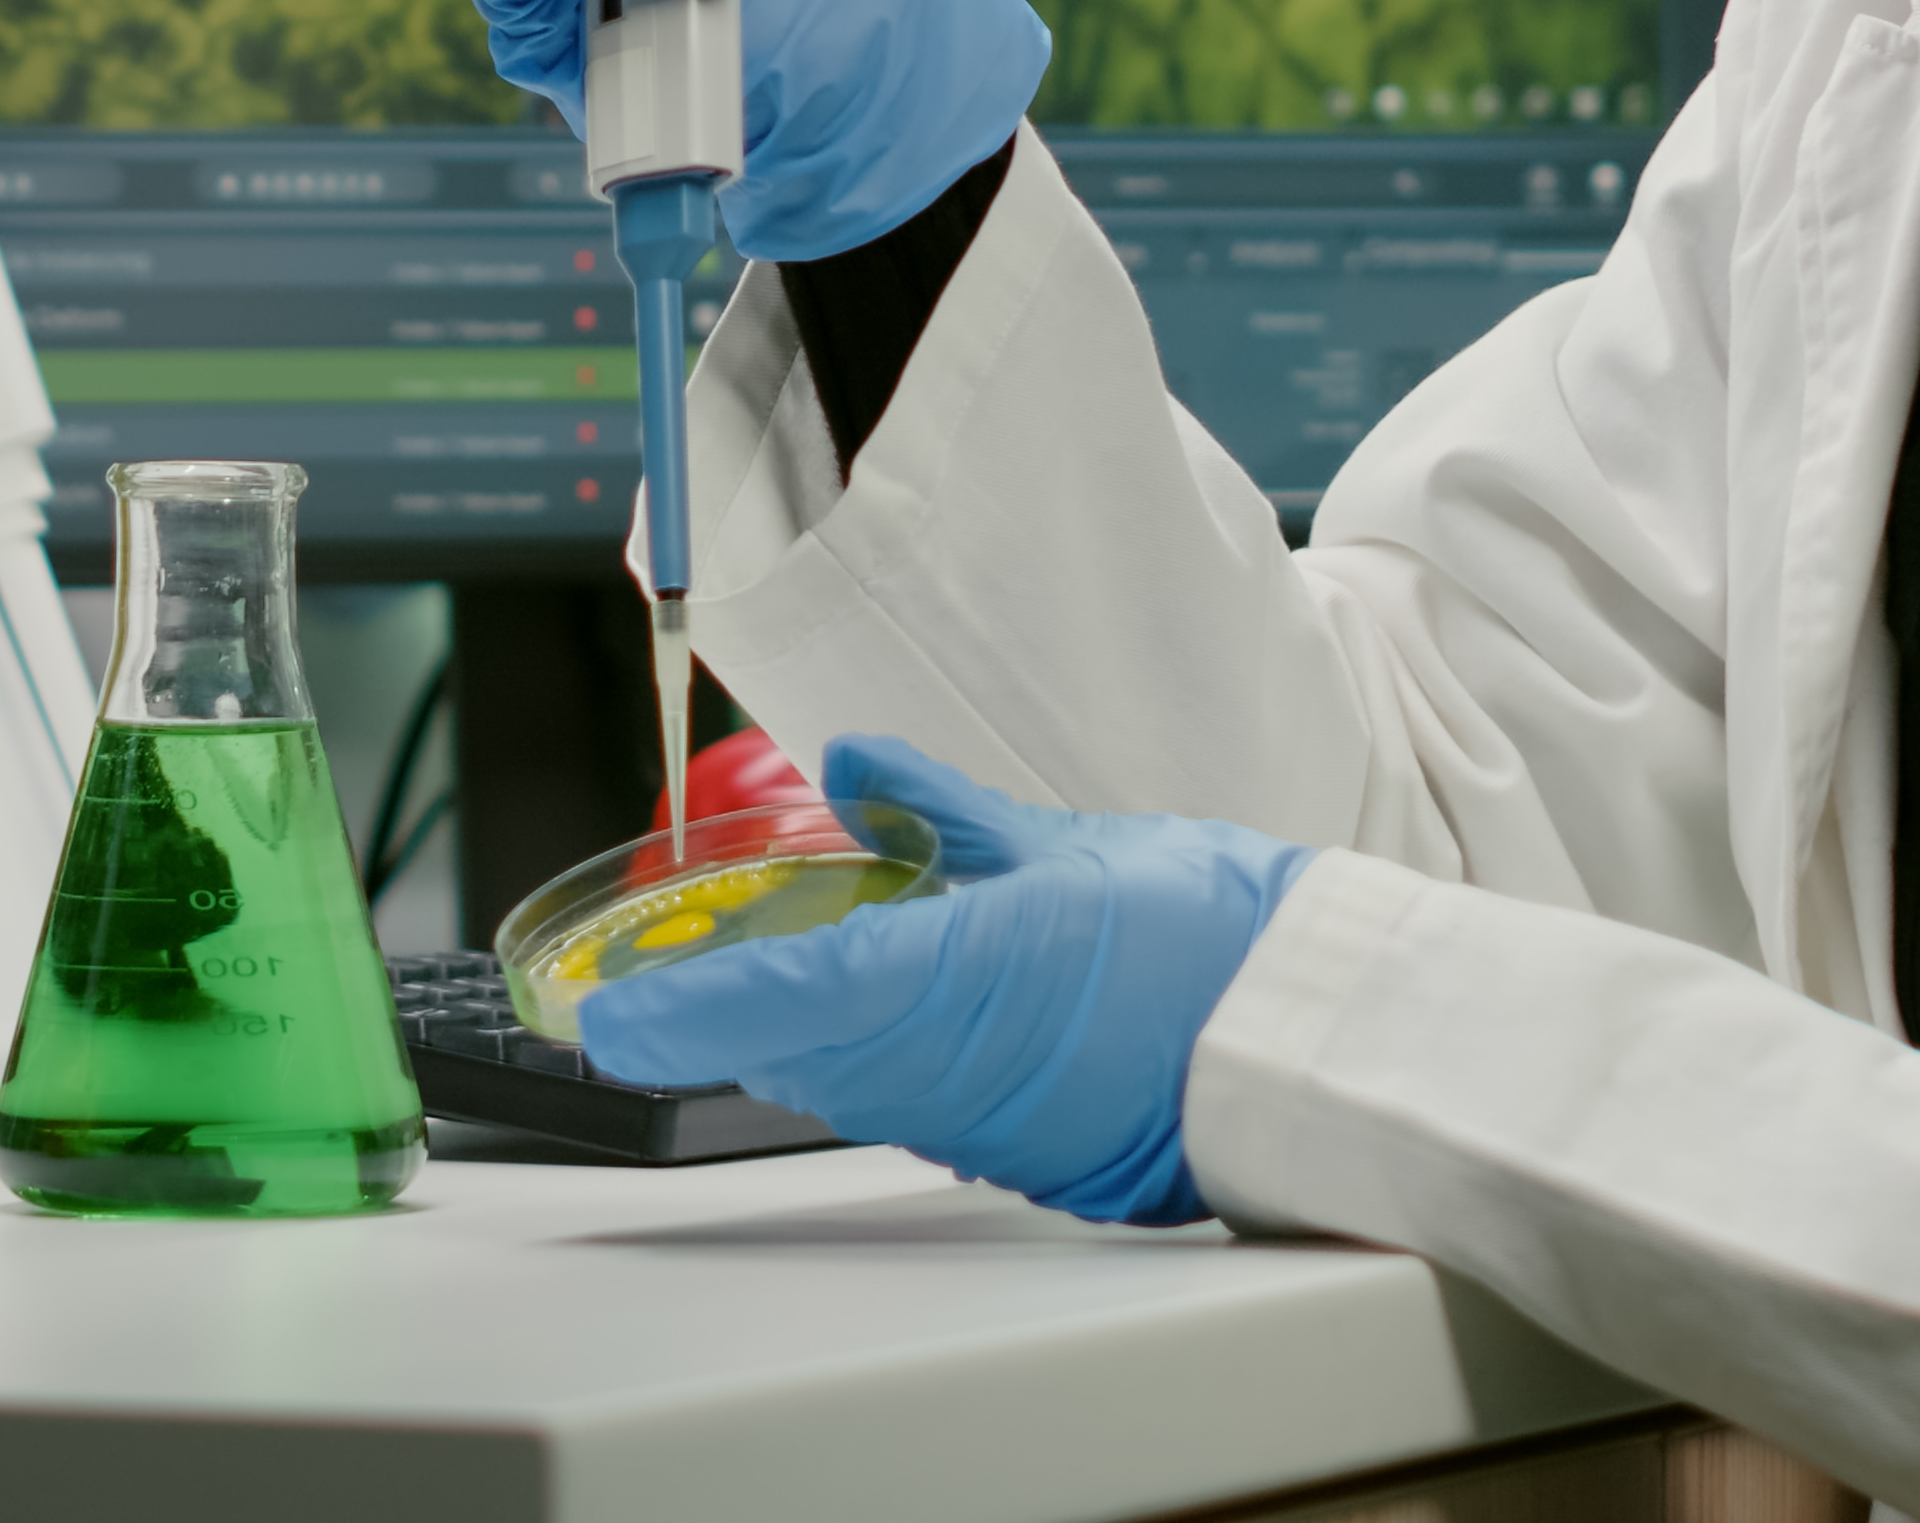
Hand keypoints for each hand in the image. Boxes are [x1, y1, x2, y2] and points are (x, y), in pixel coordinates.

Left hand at [574, 735, 1311, 1227]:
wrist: (1311, 1043)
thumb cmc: (1212, 941)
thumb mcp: (1068, 848)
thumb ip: (947, 811)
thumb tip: (862, 763)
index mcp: (958, 983)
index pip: (781, 1002)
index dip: (683, 1010)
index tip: (608, 1016)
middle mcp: (950, 1074)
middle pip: (795, 1055)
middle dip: (725, 1020)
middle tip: (656, 992)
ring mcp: (980, 1127)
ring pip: (845, 1086)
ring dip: (794, 1042)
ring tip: (746, 997)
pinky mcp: (1017, 1155)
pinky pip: (909, 1107)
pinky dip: (870, 1064)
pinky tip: (876, 1026)